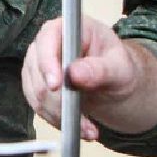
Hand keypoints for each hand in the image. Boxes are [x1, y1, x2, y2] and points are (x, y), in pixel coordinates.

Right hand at [21, 15, 156, 140]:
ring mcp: (38, 66)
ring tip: (88, 129)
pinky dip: (58, 121)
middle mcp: (47, 44)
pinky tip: (79, 127)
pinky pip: (39, 107)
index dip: (48, 63)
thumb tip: (75, 73)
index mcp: (67, 28)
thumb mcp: (119, 67)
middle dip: (60, 101)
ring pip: (37, 95)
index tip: (56, 86)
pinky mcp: (36, 86)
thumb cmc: (119, 67)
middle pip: (39, 73)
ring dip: (61, 116)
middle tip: (82, 119)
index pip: (47, 40)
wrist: (116, 83)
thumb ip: (100, 69)